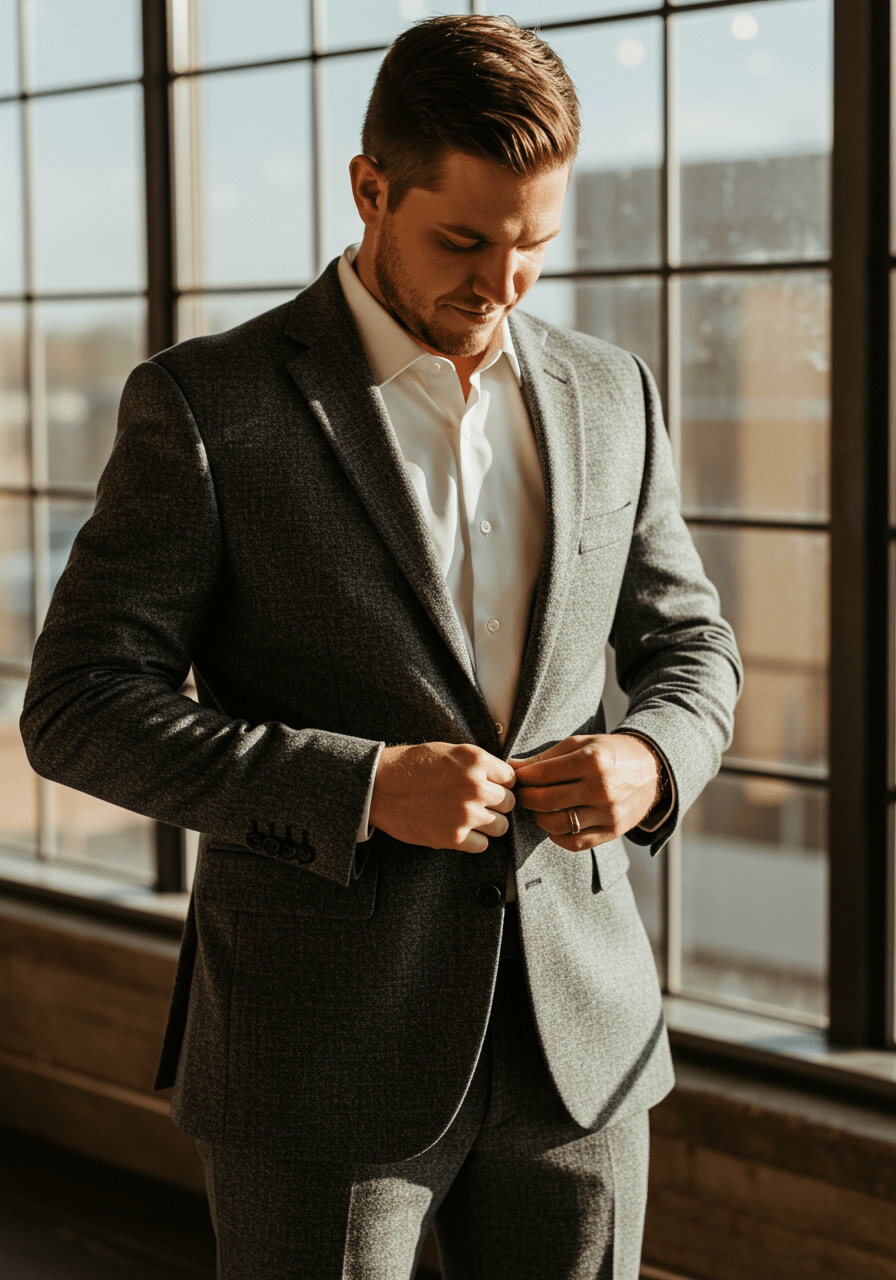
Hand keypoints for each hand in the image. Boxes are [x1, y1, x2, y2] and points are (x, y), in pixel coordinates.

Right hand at [369, 742, 515, 852]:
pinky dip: (474, 840)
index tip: (489, 787)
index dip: (500, 783)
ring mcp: (465, 813)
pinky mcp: (452, 836)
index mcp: (475, 760)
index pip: (510, 778)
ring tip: (470, 818)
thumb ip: (478, 764)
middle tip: (477, 803)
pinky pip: (482, 845)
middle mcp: (475, 786)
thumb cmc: (412, 766)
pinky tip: (460, 830)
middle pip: (509, 803)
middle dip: (496, 804)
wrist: (379, 787)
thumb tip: (503, 778)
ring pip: (501, 826)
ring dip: (489, 824)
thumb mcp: (449, 751)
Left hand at [511, 734, 658, 850]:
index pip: (542, 775)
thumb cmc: (609, 753)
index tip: (515, 778)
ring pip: (557, 825)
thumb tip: (513, 767)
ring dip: (539, 818)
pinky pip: (575, 842)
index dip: (522, 778)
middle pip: (546, 801)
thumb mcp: (580, 744)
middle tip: (522, 794)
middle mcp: (600, 788)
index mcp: (591, 760)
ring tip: (539, 808)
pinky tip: (556, 824)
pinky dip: (557, 836)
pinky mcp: (613, 831)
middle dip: (525, 798)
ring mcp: (608, 812)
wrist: (652, 769)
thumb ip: (545, 757)